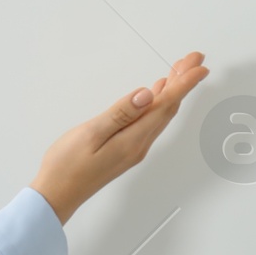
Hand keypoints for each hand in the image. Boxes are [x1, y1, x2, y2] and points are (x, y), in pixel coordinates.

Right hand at [30, 52, 209, 224]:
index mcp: (133, 139)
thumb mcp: (91, 134)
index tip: (198, 65)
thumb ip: (121, 113)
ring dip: (172, 92)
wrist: (56, 195)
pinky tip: (154, 96)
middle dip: (182, 82)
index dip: (184, 83)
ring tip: (180, 71)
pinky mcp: (125, 150)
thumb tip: (146, 95)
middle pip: (167, 108)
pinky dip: (157, 104)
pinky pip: (149, 122)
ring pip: (160, 115)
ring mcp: (133, 149)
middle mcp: (138, 145)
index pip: (165, 105)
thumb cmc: (67, 167)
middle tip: (194, 59)